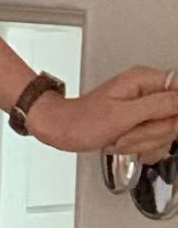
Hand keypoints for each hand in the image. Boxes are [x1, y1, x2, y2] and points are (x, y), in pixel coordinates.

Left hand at [27, 65, 177, 161]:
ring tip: (122, 139)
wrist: (61, 130)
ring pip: (168, 130)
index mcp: (146, 80)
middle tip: (131, 134)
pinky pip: (157, 138)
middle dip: (155, 132)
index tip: (165, 125)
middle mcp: (149, 91)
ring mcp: (146, 107)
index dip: (175, 114)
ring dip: (146, 142)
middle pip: (176, 115)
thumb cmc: (81, 121)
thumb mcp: (122, 115)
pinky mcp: (142, 121)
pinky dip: (143, 146)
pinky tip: (125, 144)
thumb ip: (158, 106)